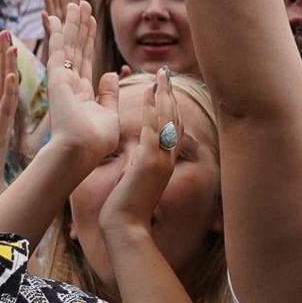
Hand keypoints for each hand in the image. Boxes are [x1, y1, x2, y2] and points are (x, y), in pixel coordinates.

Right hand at [44, 2, 121, 165]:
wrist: (82, 151)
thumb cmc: (95, 141)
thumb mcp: (109, 113)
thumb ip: (109, 93)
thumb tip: (111, 73)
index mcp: (83, 93)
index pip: (86, 59)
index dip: (89, 39)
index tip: (92, 20)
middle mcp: (71, 84)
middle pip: (77, 48)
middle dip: (81, 26)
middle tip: (83, 4)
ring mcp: (62, 80)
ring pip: (69, 45)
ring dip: (73, 23)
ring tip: (77, 3)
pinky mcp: (56, 78)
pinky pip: (58, 50)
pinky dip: (59, 32)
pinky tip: (59, 17)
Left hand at [98, 68, 179, 240]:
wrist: (126, 228)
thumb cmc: (127, 209)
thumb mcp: (137, 184)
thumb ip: (140, 169)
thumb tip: (137, 161)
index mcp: (165, 163)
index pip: (173, 129)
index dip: (171, 107)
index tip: (165, 90)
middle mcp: (168, 159)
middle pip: (174, 119)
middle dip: (170, 95)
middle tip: (166, 74)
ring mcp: (161, 159)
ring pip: (167, 120)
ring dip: (164, 95)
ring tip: (160, 76)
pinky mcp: (149, 161)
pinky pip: (153, 128)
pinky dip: (152, 109)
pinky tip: (148, 94)